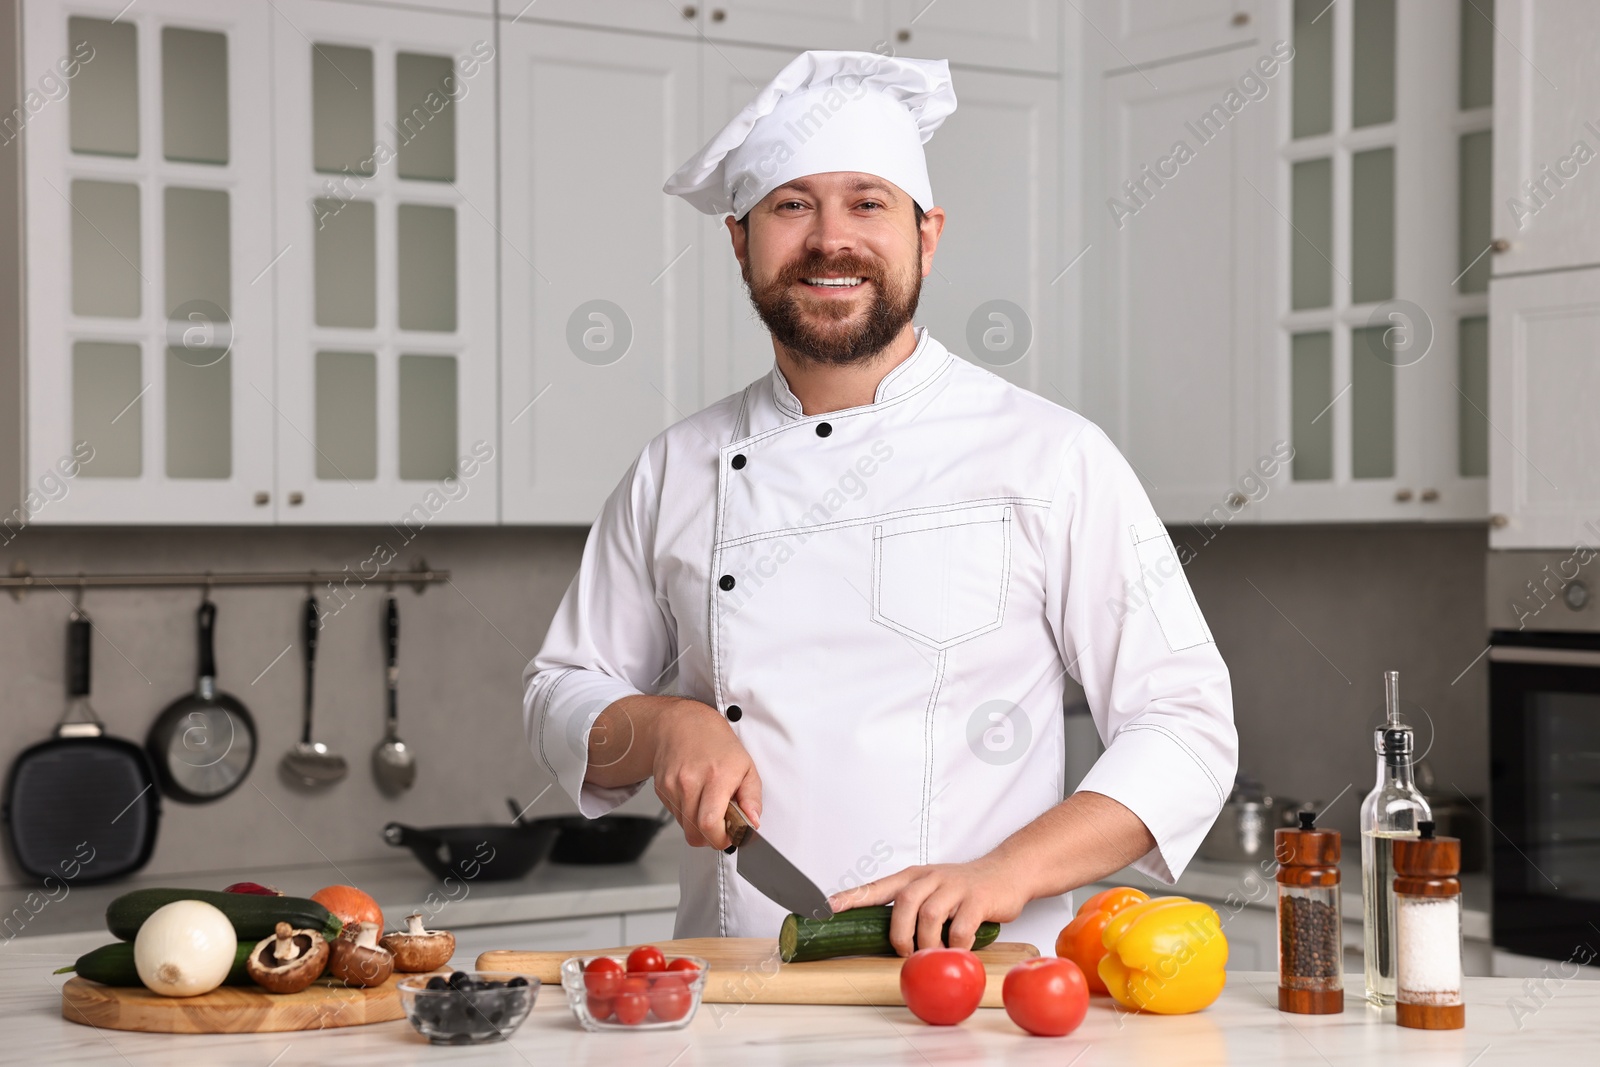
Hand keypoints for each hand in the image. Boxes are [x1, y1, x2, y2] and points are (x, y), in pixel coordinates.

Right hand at [650, 698, 761, 850]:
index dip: (721, 839)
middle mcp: (690, 782)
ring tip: (709, 803)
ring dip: (698, 825)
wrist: (682, 723)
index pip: (709, 825)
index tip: (730, 835)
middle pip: (695, 833)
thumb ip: (752, 798)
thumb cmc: (716, 742)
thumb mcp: (746, 765)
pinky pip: (675, 815)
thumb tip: (753, 823)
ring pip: (685, 827)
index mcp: (716, 777)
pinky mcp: (661, 790)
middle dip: (711, 837)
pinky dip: (687, 813)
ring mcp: (672, 786)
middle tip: (722, 823)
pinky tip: (695, 795)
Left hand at [828, 857, 1029, 955]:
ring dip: (927, 942)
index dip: (852, 897)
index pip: (877, 887)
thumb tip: (885, 940)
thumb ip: (911, 909)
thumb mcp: (932, 890)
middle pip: (903, 903)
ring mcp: (954, 887)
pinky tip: (957, 952)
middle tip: (904, 952)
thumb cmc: (964, 888)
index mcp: (913, 877)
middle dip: (899, 934)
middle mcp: (930, 878)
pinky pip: (961, 928)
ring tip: (931, 954)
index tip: (827, 908)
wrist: (1007, 873)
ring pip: (930, 916)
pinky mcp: (977, 899)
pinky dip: (956, 946)